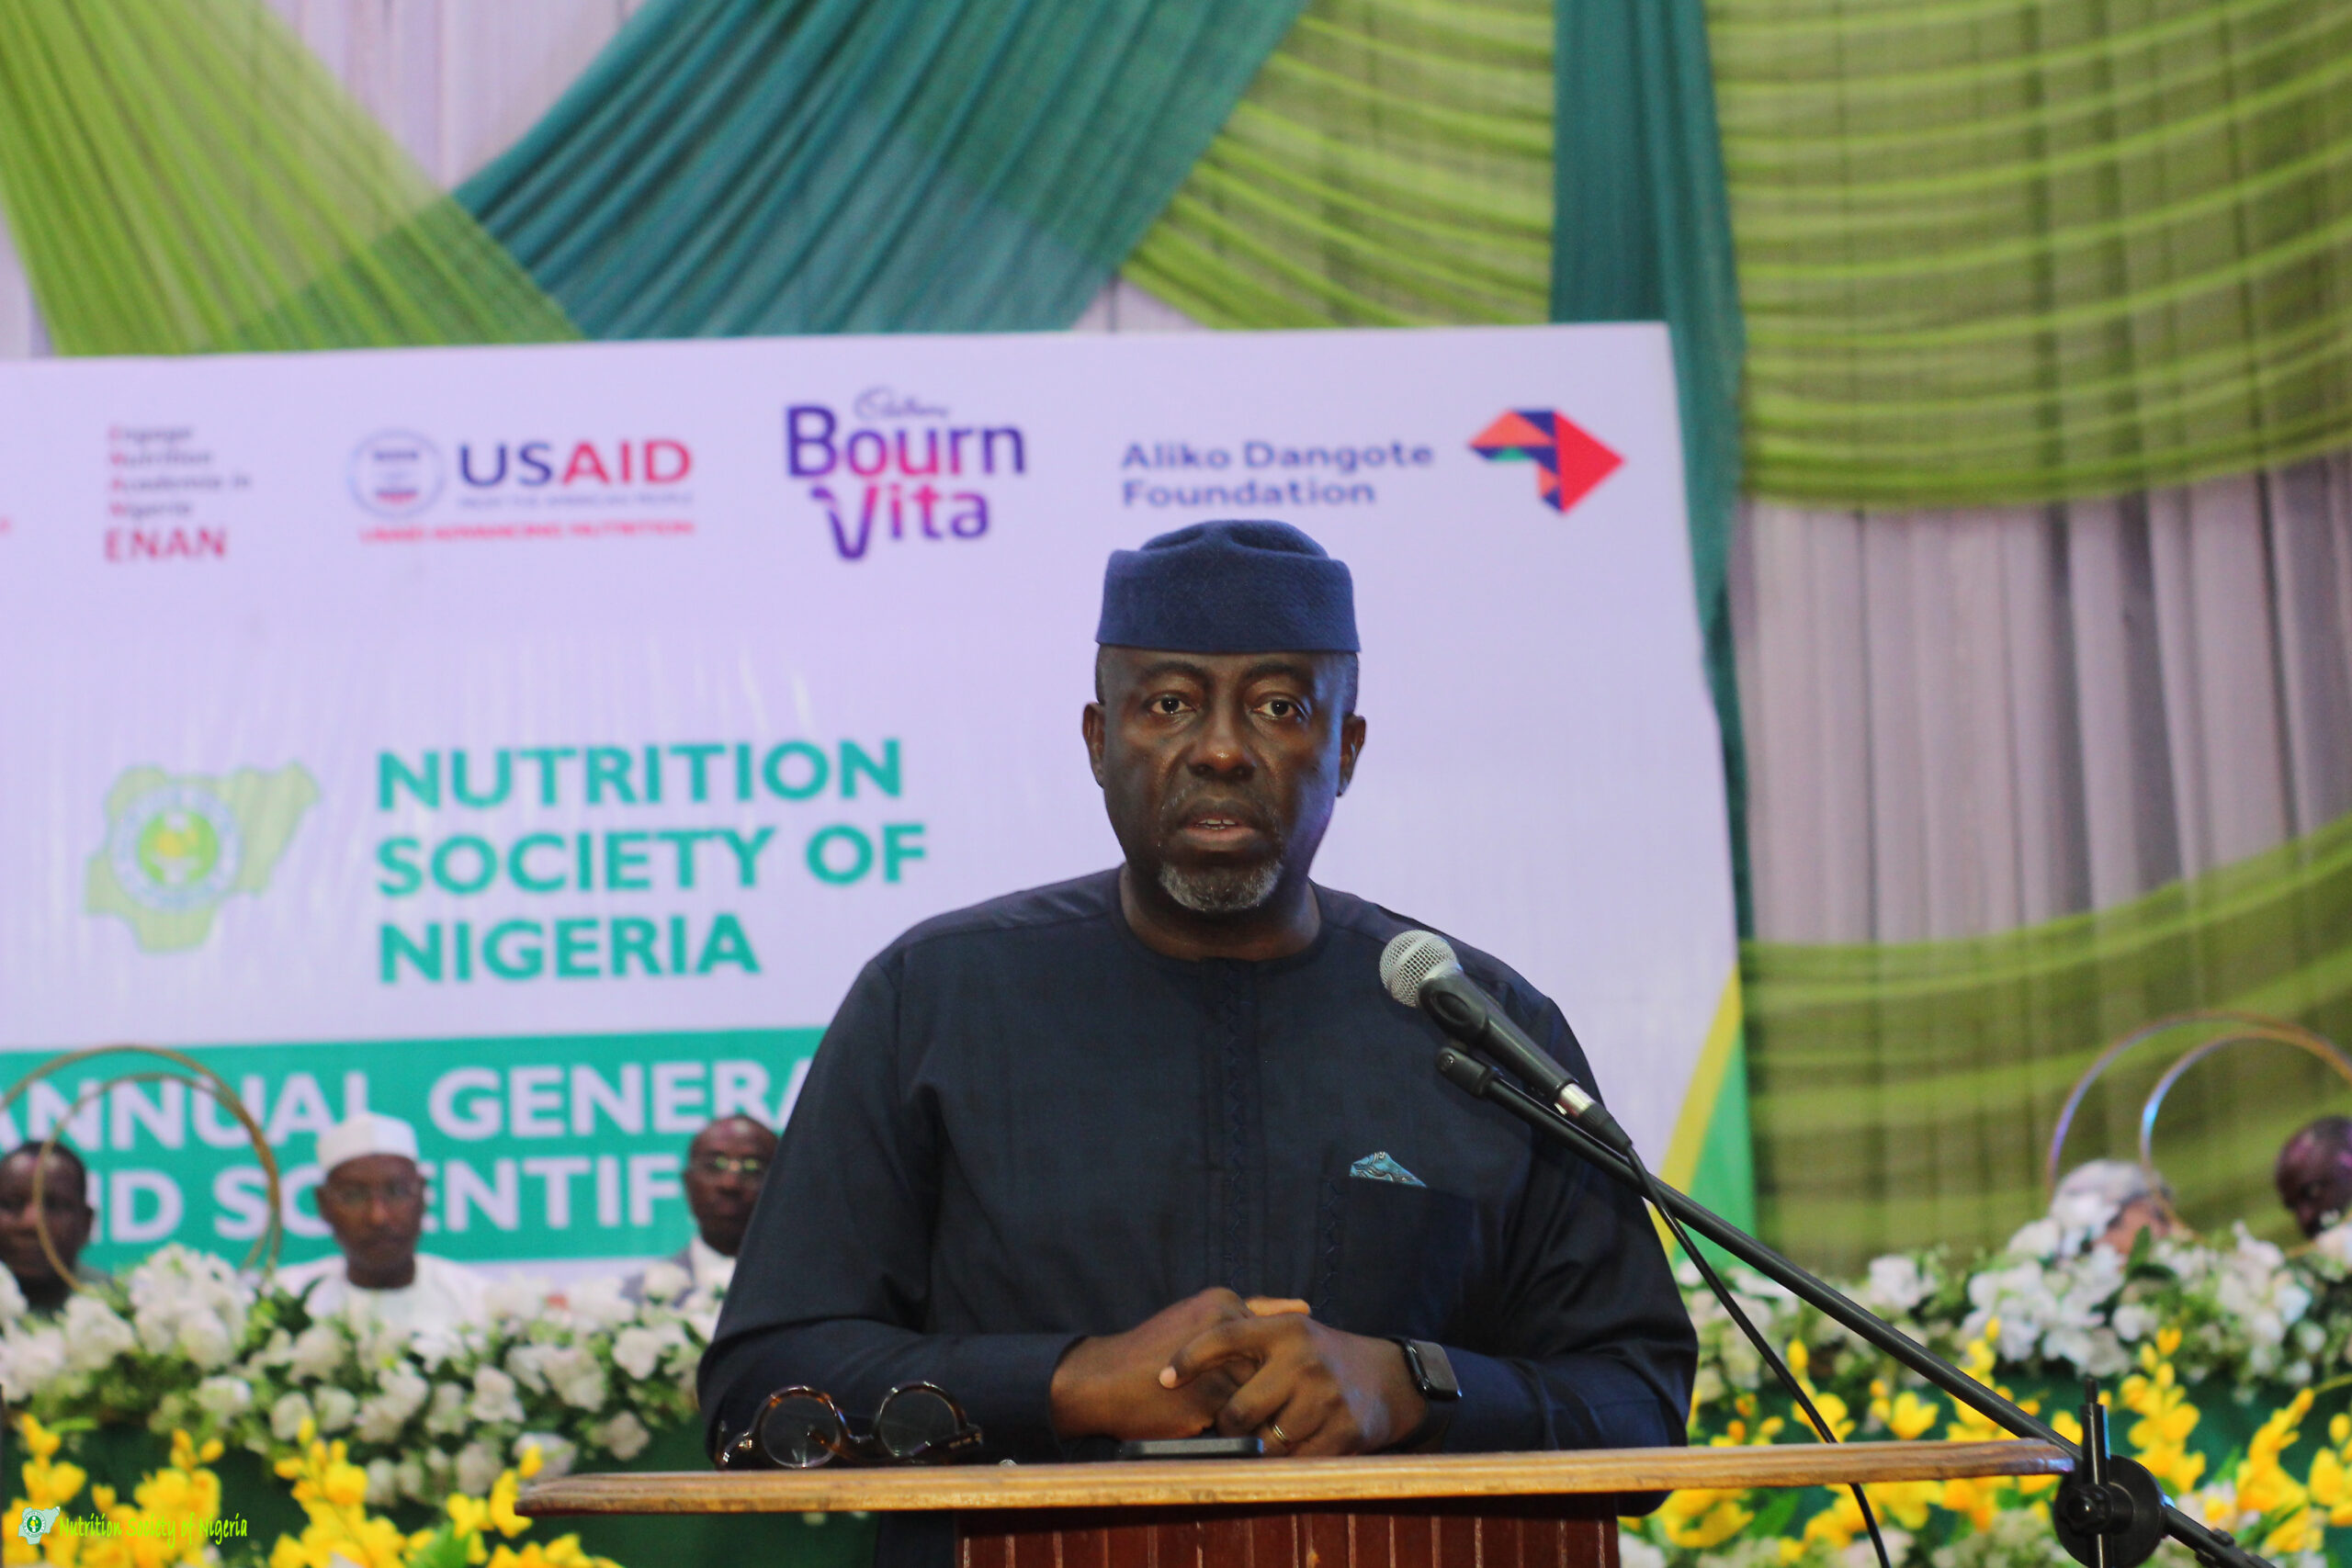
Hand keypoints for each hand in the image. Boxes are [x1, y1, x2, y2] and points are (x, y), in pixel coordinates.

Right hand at [1049, 1288, 1254, 1439]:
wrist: (1103, 1380)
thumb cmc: (1151, 1351)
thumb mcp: (1197, 1317)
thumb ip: (1247, 1315)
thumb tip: (1301, 1310)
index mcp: (1223, 1301)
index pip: (1266, 1335)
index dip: (1249, 1359)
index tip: (1224, 1368)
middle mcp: (1226, 1326)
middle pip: (1266, 1362)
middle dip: (1248, 1381)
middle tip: (1213, 1388)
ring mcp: (1221, 1360)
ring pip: (1256, 1391)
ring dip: (1240, 1402)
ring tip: (1205, 1401)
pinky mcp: (1211, 1397)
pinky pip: (1239, 1416)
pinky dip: (1225, 1422)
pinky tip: (1197, 1414)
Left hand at [1161, 1312, 1426, 1455]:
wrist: (1386, 1378)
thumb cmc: (1319, 1358)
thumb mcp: (1288, 1333)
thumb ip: (1242, 1337)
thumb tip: (1180, 1361)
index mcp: (1286, 1329)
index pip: (1224, 1339)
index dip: (1189, 1358)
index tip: (1163, 1379)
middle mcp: (1305, 1358)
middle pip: (1239, 1410)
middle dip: (1225, 1425)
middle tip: (1224, 1426)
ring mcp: (1327, 1396)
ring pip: (1266, 1442)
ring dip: (1257, 1448)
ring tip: (1260, 1438)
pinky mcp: (1345, 1430)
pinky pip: (1296, 1461)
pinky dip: (1285, 1462)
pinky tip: (1287, 1450)